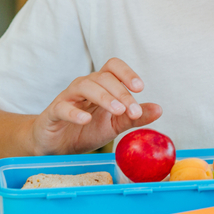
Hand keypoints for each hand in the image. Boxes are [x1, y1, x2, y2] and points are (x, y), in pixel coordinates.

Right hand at [30, 57, 161, 155]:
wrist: (57, 146)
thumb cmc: (86, 131)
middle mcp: (85, 86)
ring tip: (118, 111)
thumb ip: (134, 117)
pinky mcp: (53, 113)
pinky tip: (86, 119)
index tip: (140, 88)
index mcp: (101, 86)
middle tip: (134, 111)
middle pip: (103, 77)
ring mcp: (68, 98)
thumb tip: (159, 109)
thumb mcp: (115, 126)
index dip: (127, 73)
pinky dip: (74, 112)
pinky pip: (62, 107)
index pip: (113, 67)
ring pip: (84, 86)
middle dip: (121, 93)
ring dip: (104, 97)